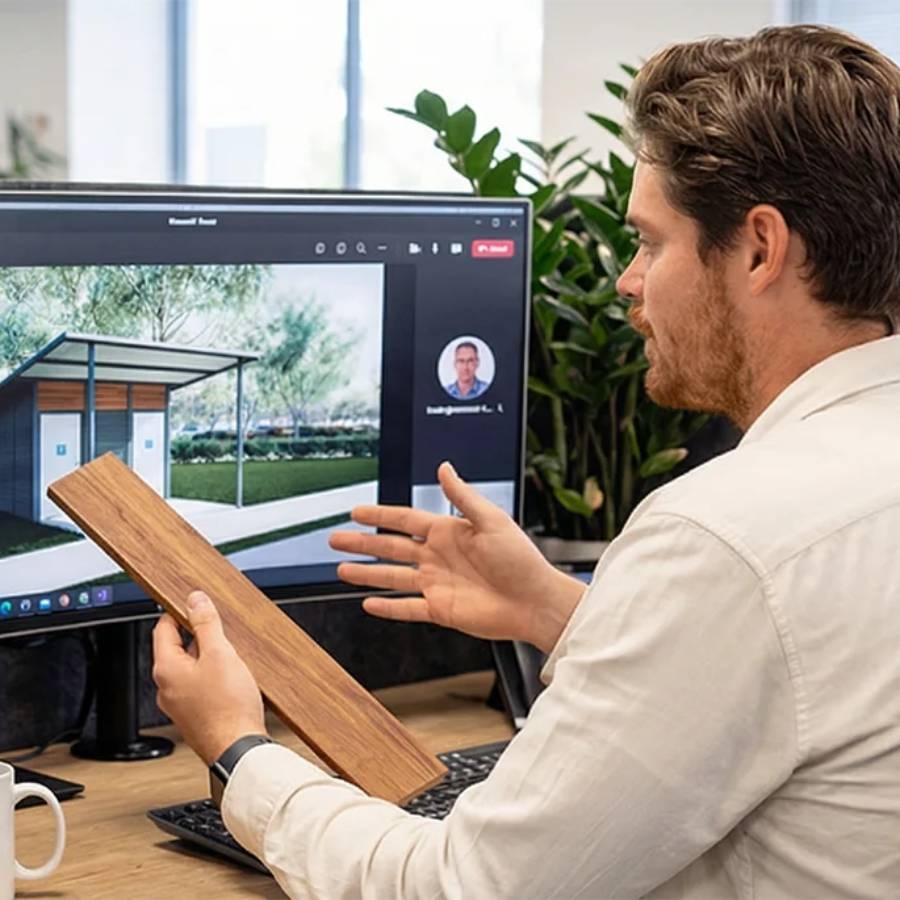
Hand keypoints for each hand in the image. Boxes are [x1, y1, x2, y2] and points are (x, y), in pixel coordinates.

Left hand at [152, 591, 266, 765]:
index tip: (196, 605)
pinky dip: (213, 679)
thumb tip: (195, 600)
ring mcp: (179, 705)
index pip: (163, 628)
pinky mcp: (194, 717)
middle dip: (199, 637)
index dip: (180, 612)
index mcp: (166, 669)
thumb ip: (206, 623)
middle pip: (178, 649)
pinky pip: (198, 687)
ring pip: (190, 669)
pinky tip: (233, 681)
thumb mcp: (220, 653)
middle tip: (222, 634)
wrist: (239, 750)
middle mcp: (166, 688)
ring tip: (232, 660)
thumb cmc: (228, 707)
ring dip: (208, 660)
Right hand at [329, 463, 585, 652]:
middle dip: (362, 543)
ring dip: (367, 574)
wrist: (534, 600)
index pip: (404, 520)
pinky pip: (407, 608)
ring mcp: (437, 584)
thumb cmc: (520, 559)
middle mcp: (438, 557)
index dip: (379, 515)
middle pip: (390, 547)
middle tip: (335, 538)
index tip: (356, 511)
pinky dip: (388, 608)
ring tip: (341, 569)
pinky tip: (369, 605)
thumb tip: (444, 467)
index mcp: (448, 532)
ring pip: (392, 578)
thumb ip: (463, 496)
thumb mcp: (491, 520)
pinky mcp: (440, 610)